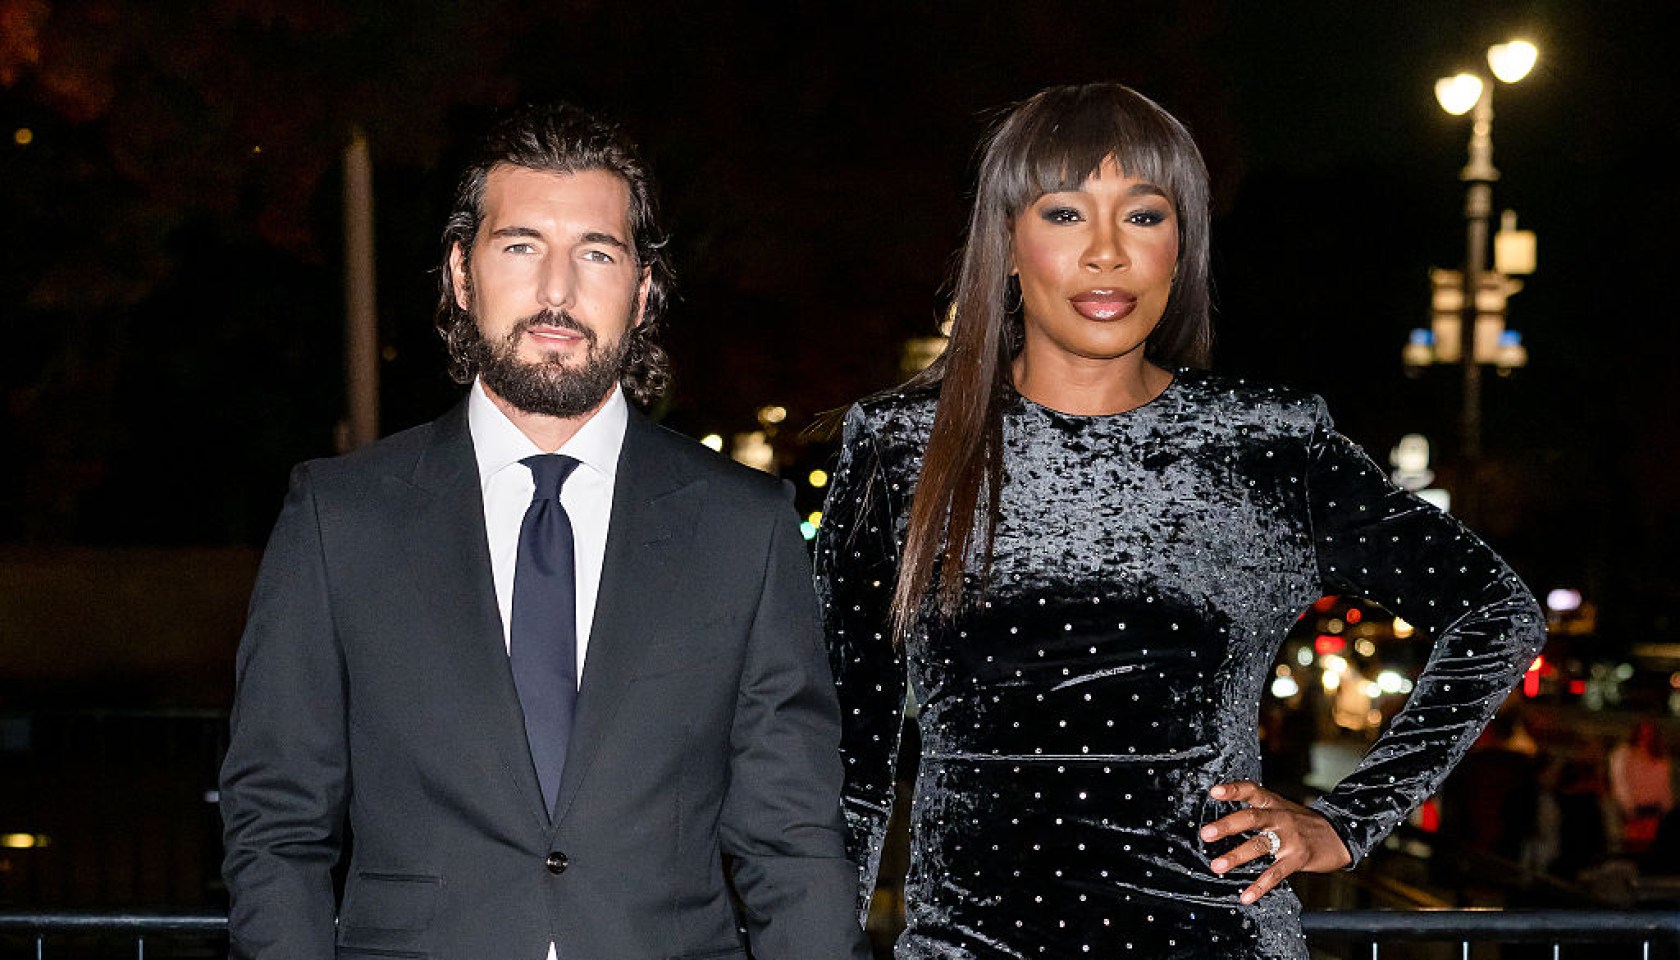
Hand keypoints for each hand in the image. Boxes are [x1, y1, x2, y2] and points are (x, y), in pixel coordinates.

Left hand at [1200, 780, 1351, 903]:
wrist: (1340, 836)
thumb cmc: (1304, 823)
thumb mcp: (1283, 808)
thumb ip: (1259, 810)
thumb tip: (1226, 820)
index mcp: (1274, 803)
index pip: (1252, 790)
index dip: (1233, 790)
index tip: (1213, 792)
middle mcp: (1281, 817)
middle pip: (1252, 818)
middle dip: (1227, 826)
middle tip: (1206, 833)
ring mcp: (1290, 839)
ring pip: (1259, 846)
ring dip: (1236, 856)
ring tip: (1216, 866)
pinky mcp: (1298, 859)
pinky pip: (1275, 873)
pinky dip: (1259, 886)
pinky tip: (1246, 896)